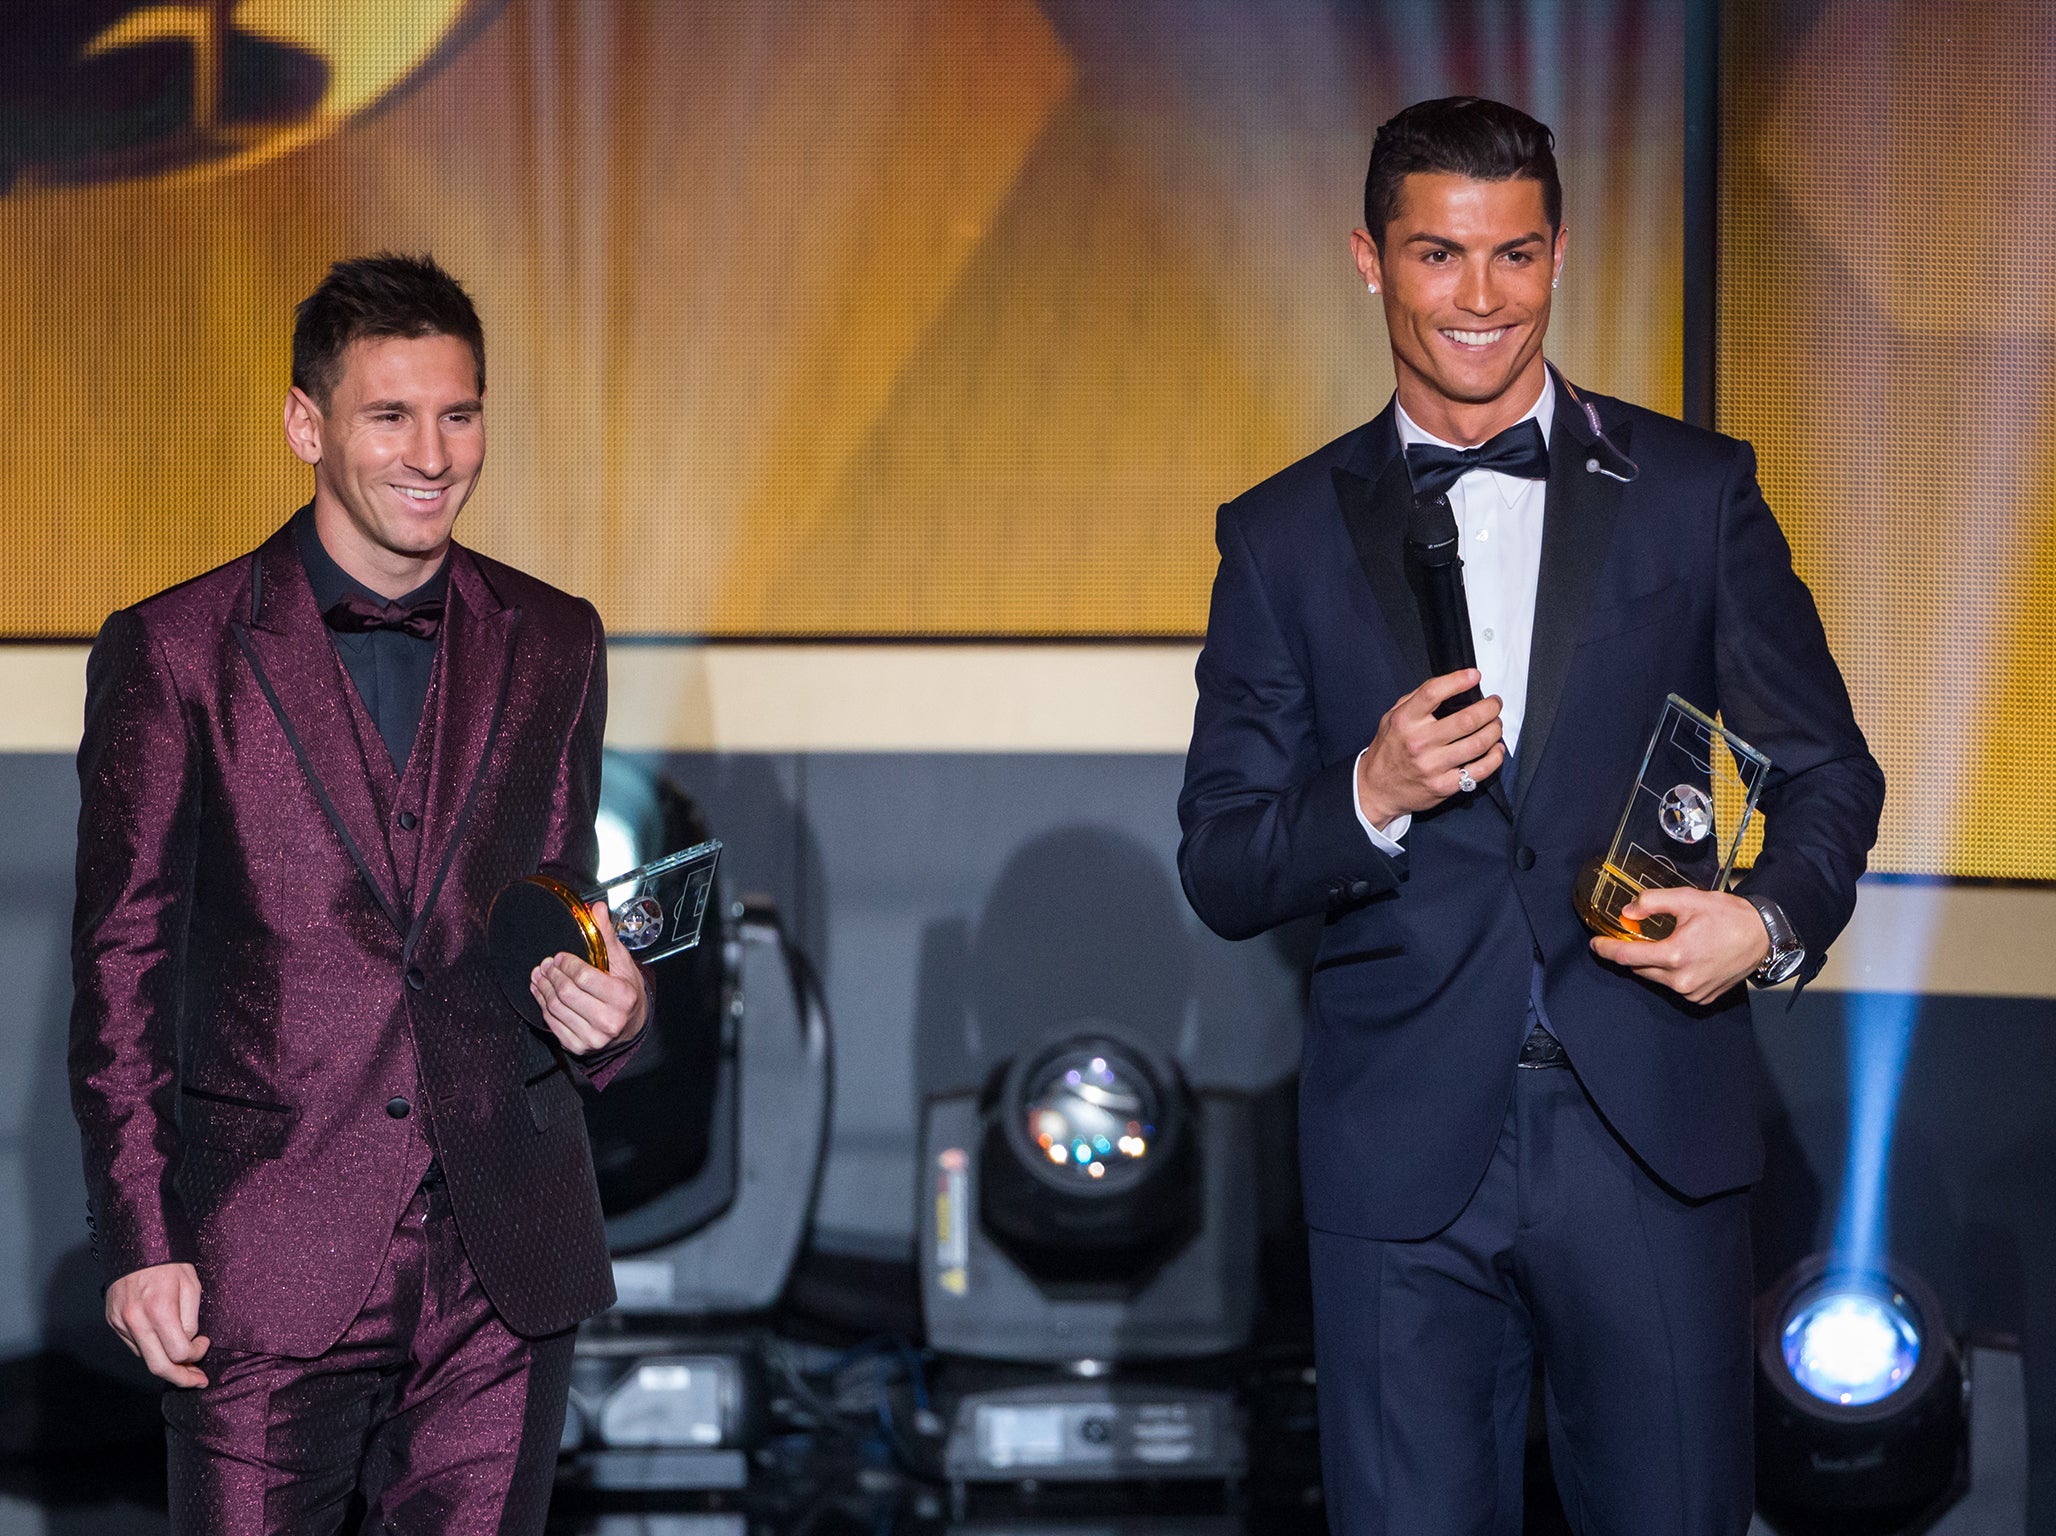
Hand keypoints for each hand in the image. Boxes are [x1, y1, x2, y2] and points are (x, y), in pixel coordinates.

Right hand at [106, 1261, 207, 1387]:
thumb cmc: (169, 1263)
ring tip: (184, 1366)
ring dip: (166, 1365)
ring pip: (145, 1358)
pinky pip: (134, 1346)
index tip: (204, 1344)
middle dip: (181, 1378)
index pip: (179, 1352)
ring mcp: (121, 1323)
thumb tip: (189, 1342)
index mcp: (159, 1309)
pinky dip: (151, 1350)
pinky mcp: (113, 1322)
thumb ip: (190, 1318)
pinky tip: (164, 1345)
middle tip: (197, 1380)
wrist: (136, 1247)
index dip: (196, 1354)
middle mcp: (136, 1320)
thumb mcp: (191, 1285)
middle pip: (158, 1366)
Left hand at [531, 901, 648, 1054]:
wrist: (631, 1025)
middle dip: (552, 975)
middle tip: (545, 964)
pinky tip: (541, 992)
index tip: (560, 956)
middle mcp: (609, 1021)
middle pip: (567, 993)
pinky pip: (552, 1023)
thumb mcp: (622, 963)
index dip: (567, 964)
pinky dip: (542, 1005)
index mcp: (622, 998)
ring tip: (539, 975)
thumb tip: (597, 909)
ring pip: (556, 1007)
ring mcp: (592, 1037)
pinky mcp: (578, 1046)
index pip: (584, 977)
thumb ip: (607, 936)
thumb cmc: (627, 991)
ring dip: (542, 988)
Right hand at [1355, 669, 1506, 827]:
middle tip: (1495, 704)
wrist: (1377, 789)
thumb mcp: (1392, 717)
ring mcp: (1432, 766)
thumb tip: (1451, 683)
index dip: (1458, 681)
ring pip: (1477, 744)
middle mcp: (1418, 742)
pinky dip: (1494, 757)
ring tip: (1496, 724)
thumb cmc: (1388, 750)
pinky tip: (1496, 749)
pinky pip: (1479, 770)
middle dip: (1489, 708)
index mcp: (1405, 721)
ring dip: (1494, 730)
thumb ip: (1417, 700)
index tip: (1474, 676)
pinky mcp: (1444, 785)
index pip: (1433, 693)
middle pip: (1466, 720)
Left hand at [1588, 887, 1771, 1004]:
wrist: (1762, 936)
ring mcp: (1693, 993)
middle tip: (1634, 937)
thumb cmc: (1728, 916)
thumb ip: (1652, 902)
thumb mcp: (1687, 899)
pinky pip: (1674, 987)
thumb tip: (1628, 911)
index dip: (1607, 949)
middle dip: (1633, 953)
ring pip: (1656, 978)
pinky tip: (1682, 958)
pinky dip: (1670, 974)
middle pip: (1640, 968)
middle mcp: (1682, 980)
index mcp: (1676, 955)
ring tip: (1665, 944)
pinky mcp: (1702, 999)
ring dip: (1652, 963)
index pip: (1627, 956)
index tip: (1595, 944)